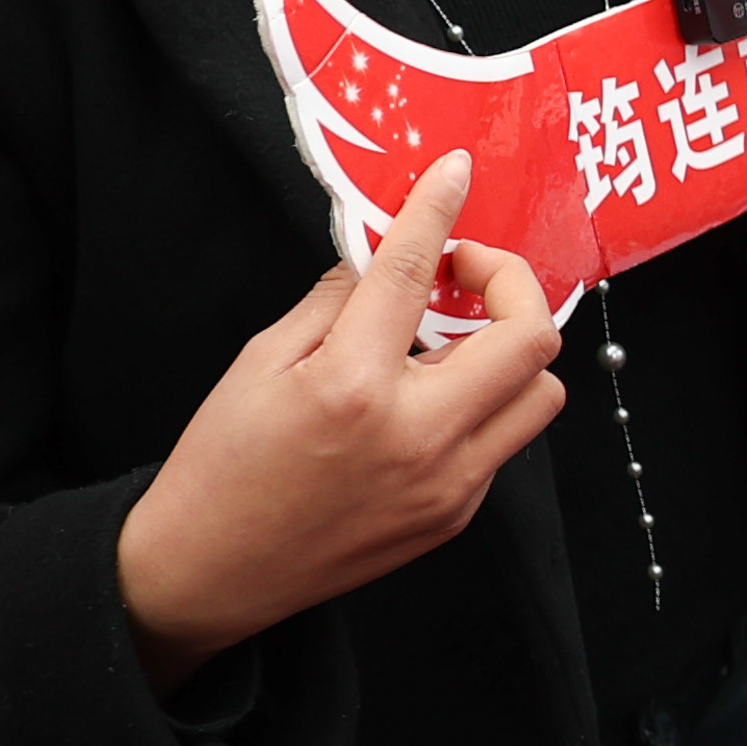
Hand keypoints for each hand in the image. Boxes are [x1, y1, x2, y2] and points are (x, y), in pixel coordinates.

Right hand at [116, 154, 560, 688]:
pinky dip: (483, 405)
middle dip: (509, 285)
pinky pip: (504, 441)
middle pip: (531, 338)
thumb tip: (384, 258)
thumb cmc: (222, 467)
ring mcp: (447, 483)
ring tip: (449, 341)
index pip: (414, 273)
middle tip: (462, 276)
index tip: (455, 174)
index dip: (439, 210)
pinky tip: (429, 400)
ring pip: (539, 393)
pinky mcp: (455, 515)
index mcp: (353, 387)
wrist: (207, 572)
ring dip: (510, 351)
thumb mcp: (259, 362)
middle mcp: (416, 437)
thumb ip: (334, 301)